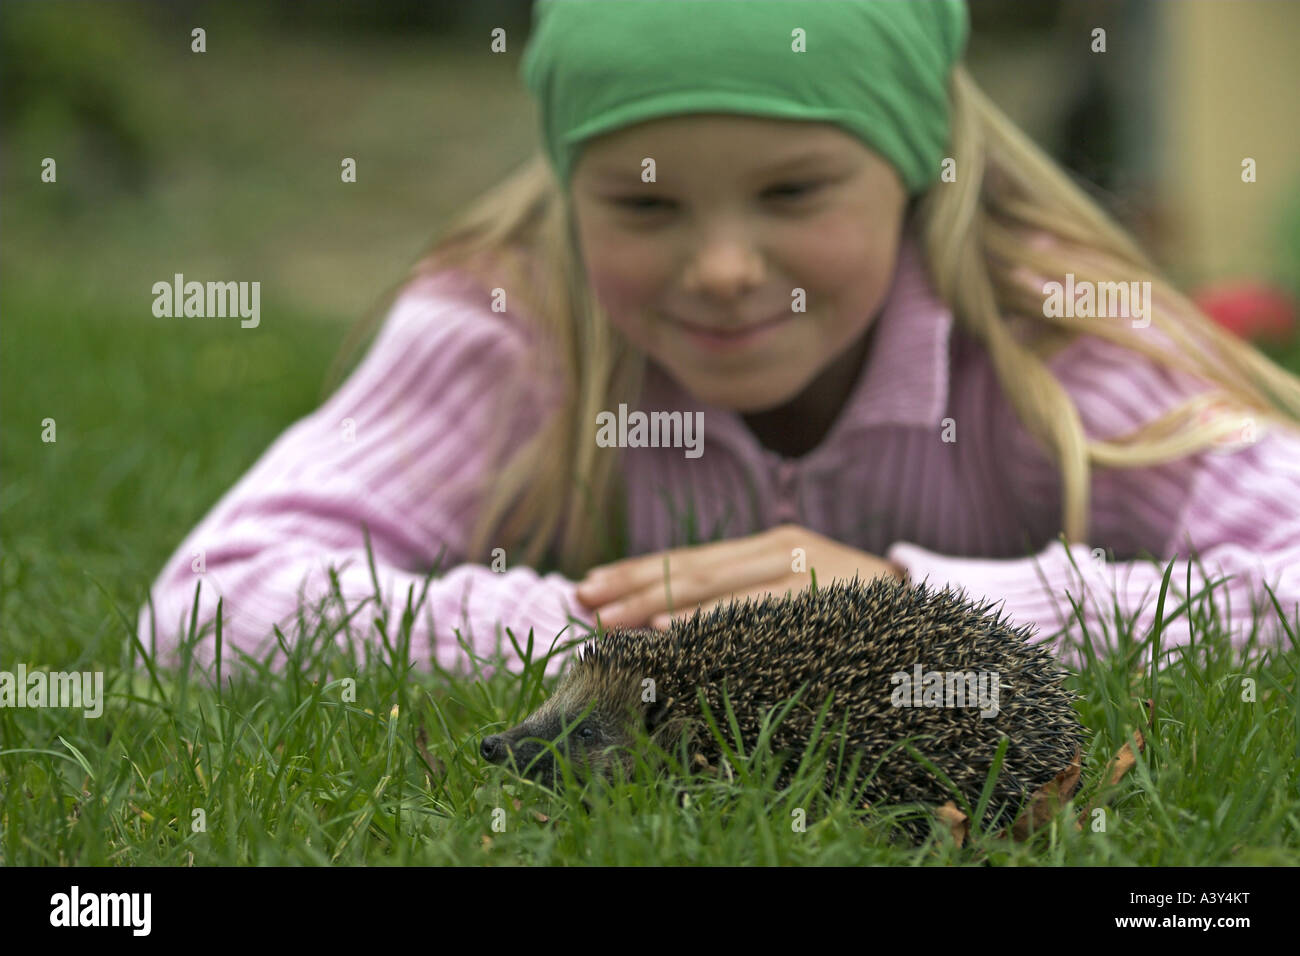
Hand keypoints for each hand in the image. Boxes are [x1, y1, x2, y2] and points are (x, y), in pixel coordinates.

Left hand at [574, 523, 906, 629]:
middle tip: (584, 605)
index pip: (689, 558)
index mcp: (773, 544)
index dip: (635, 572)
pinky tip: (677, 633)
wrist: (938, 613)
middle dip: (633, 588)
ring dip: (659, 607)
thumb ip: (745, 594)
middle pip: (693, 569)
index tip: (586, 587)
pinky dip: (712, 623)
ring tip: (613, 623)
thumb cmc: (857, 611)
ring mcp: (808, 573)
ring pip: (719, 589)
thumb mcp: (800, 588)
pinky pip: (758, 615)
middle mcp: (786, 550)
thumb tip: (666, 617)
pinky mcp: (827, 601)